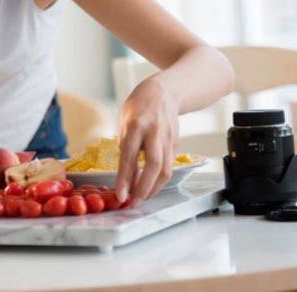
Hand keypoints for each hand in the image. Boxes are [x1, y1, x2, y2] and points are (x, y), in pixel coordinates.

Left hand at [114, 78, 178, 207]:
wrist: (164, 92)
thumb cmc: (138, 107)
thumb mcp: (125, 123)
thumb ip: (126, 149)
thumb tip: (126, 177)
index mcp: (136, 124)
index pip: (129, 156)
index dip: (125, 178)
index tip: (120, 195)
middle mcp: (154, 132)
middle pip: (153, 165)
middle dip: (144, 188)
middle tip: (133, 203)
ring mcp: (168, 138)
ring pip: (165, 169)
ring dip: (153, 188)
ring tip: (141, 199)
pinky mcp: (176, 144)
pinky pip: (168, 166)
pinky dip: (159, 180)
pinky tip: (149, 187)